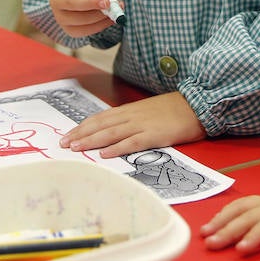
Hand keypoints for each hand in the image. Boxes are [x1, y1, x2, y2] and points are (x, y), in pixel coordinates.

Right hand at [48, 0, 121, 36]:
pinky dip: (99, 26)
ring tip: (112, 9)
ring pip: (77, 19)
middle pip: (70, 3)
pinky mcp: (68, 29)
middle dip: (91, 3)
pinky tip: (110, 19)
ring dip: (97, 16)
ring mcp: (60, 16)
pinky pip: (82, 31)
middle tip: (108, 2)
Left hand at [60, 93, 204, 158]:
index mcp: (129, 110)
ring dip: (91, 141)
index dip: (82, 127)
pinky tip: (104, 155)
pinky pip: (132, 143)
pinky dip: (116, 149)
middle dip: (80, 135)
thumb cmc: (174, 110)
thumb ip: (131, 120)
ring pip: (110, 133)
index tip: (67, 136)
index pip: (100, 118)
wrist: (197, 105)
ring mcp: (142, 125)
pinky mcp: (154, 135)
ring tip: (75, 148)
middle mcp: (131, 116)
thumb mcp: (148, 111)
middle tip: (62, 145)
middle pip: (100, 125)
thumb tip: (113, 132)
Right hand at [201, 153, 259, 255]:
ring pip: (242, 208)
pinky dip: (227, 212)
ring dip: (222, 220)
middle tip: (210, 245)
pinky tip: (214, 222)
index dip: (256, 236)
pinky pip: (243, 204)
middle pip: (249, 217)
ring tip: (204, 234)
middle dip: (229, 231)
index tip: (240, 249)